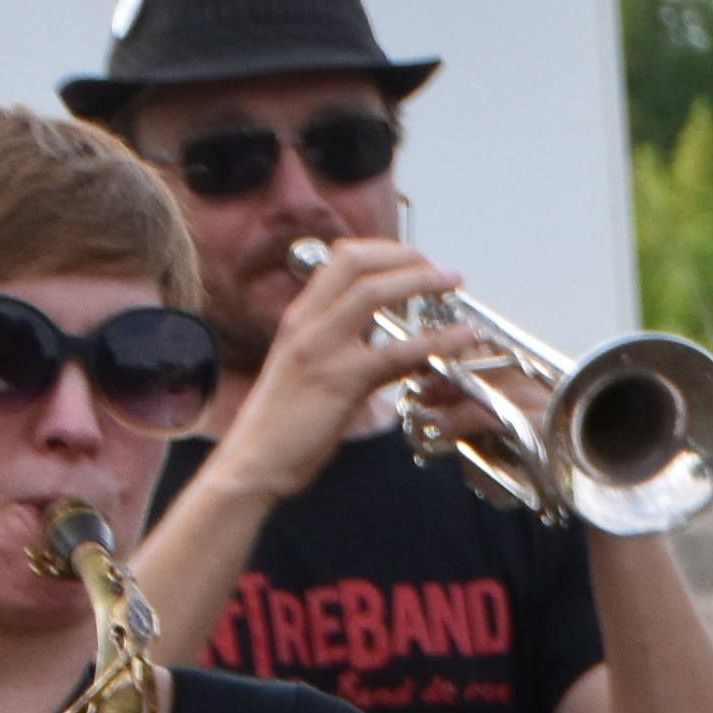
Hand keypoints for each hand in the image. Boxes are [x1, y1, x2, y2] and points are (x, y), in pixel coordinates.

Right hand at [215, 236, 481, 494]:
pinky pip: (393, 351)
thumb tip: (379, 334)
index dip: (385, 251)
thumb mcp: (307, 367)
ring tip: (453, 285)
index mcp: (299, 317)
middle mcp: (305, 323)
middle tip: (442, 271)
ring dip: (421, 281)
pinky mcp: (338, 381)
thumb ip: (339, 343)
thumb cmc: (283, 422)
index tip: (416, 260)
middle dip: (407, 257)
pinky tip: (458, 338)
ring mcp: (321, 349)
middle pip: (358, 262)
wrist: (253, 462)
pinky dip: (433, 340)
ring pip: (374, 292)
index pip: (342, 259)